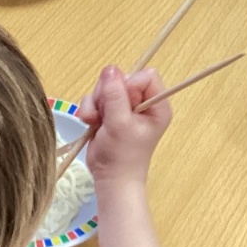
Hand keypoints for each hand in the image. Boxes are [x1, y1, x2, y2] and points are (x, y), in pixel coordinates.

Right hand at [82, 65, 171, 184]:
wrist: (110, 178)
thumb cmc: (122, 155)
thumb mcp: (120, 123)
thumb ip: (115, 95)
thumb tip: (110, 68)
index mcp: (156, 104)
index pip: (146, 75)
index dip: (130, 84)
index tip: (122, 103)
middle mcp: (142, 102)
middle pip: (122, 78)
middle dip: (108, 94)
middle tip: (106, 113)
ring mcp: (124, 106)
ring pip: (105, 86)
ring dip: (96, 102)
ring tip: (97, 121)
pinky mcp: (108, 111)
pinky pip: (95, 97)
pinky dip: (90, 109)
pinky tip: (91, 123)